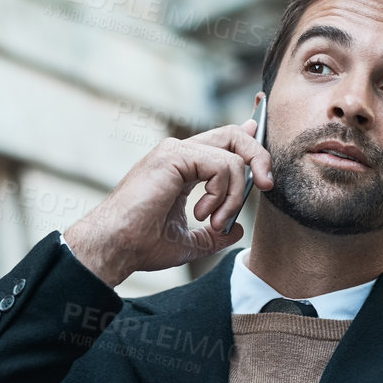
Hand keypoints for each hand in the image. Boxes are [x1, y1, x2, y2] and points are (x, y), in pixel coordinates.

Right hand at [63, 118, 272, 287]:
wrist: (115, 247)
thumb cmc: (141, 245)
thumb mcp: (189, 242)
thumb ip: (214, 234)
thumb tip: (238, 231)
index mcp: (183, 167)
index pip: (225, 141)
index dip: (251, 139)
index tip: (267, 159)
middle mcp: (179, 153)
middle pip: (235, 135)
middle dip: (260, 158)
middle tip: (265, 187)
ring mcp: (175, 151)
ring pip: (233, 154)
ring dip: (235, 195)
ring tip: (215, 222)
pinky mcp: (173, 156)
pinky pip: (222, 165)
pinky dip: (223, 193)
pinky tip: (204, 214)